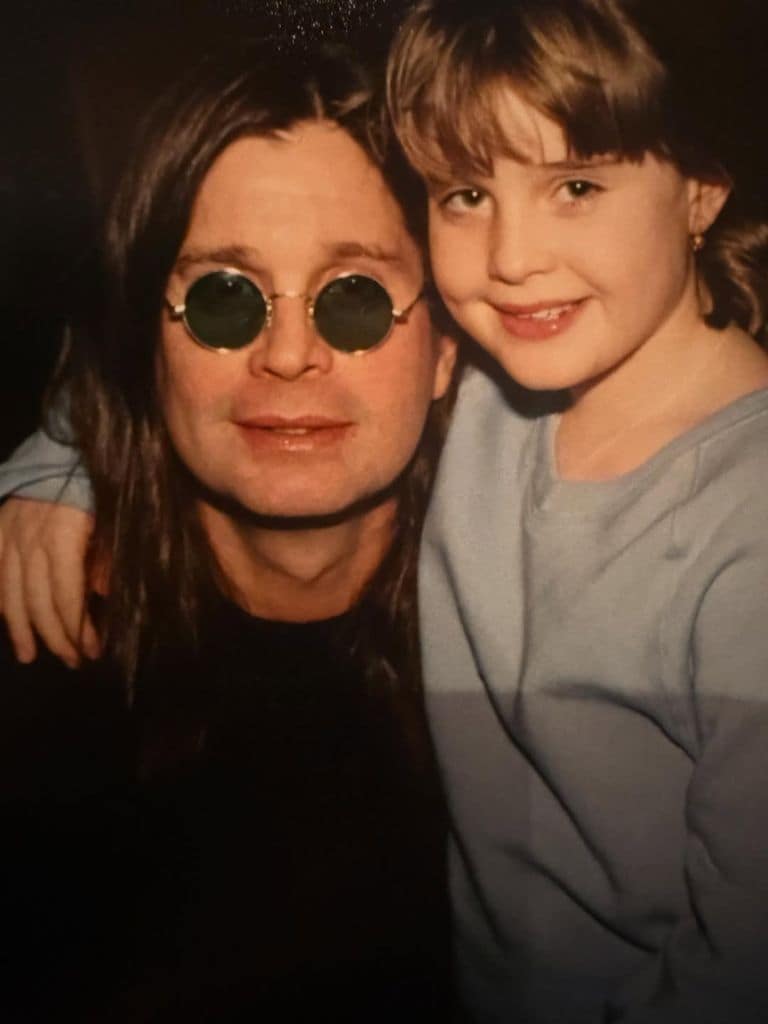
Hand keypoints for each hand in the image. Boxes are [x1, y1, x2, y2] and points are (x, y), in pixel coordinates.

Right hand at [0, 498, 99, 666]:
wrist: (68, 443)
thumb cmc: (100, 483)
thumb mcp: (113, 520)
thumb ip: (105, 558)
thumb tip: (98, 596)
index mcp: (63, 538)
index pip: (66, 597)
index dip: (77, 629)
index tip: (93, 651)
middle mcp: (30, 539)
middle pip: (38, 601)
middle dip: (55, 637)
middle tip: (72, 661)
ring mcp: (10, 532)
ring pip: (10, 592)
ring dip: (20, 628)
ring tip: (29, 655)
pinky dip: (0, 598)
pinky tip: (4, 617)